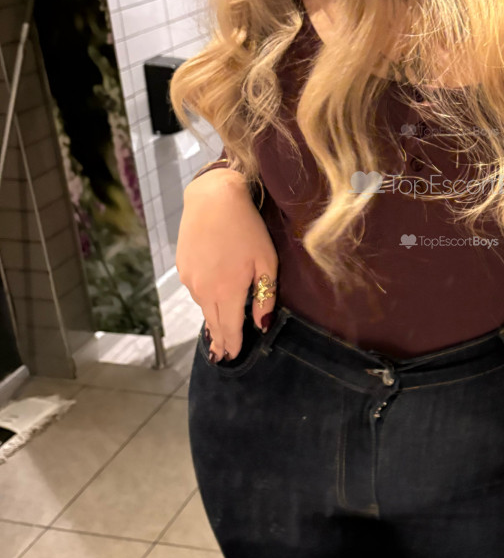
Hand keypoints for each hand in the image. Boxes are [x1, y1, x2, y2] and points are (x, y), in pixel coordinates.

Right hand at [176, 168, 278, 361]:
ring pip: (203, 306)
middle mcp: (204, 290)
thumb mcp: (266, 261)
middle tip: (222, 355)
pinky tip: (211, 299)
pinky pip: (196, 290)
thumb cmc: (247, 228)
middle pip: (213, 322)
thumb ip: (265, 296)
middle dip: (220, 339)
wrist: (213, 198)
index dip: (232, 344)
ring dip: (212, 318)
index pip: (230, 328)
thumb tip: (261, 325)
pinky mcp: (182, 267)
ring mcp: (190, 279)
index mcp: (227, 291)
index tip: (233, 358)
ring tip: (218, 331)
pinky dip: (205, 298)